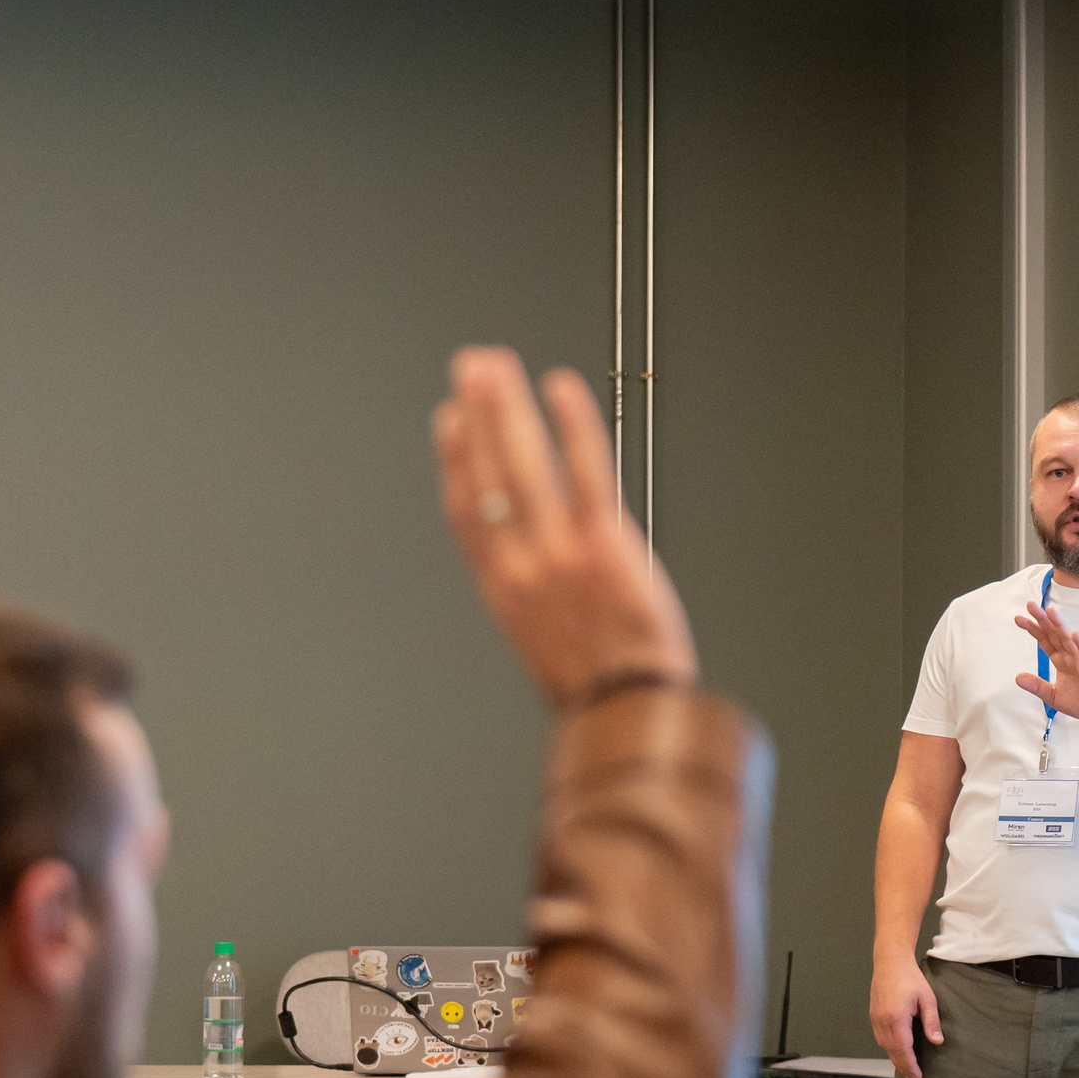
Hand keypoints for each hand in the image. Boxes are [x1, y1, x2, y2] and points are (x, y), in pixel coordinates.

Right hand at [435, 348, 698, 708]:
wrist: (628, 712)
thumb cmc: (596, 686)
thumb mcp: (541, 642)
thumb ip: (529, 594)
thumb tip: (530, 557)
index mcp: (504, 589)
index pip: (467, 511)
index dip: (455, 460)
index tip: (451, 422)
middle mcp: (522, 565)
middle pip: (488, 473)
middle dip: (478, 413)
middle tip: (471, 368)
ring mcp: (560, 552)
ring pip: (525, 464)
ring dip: (508, 407)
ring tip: (499, 365)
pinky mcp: (604, 543)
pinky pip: (585, 470)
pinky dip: (573, 425)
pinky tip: (564, 390)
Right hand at [870, 955, 942, 1077]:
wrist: (890, 962)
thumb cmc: (910, 978)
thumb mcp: (927, 998)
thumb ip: (931, 1021)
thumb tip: (937, 1042)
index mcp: (896, 1018)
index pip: (903, 1050)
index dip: (911, 1066)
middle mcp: (882, 1022)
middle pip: (893, 1052)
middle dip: (903, 1068)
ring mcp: (875, 1019)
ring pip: (885, 1047)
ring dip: (896, 1060)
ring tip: (907, 1070)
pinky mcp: (873, 1016)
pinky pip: (880, 1039)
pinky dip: (889, 1049)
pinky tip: (897, 1053)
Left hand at [1013, 601, 1078, 722]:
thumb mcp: (1054, 696)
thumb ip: (1037, 686)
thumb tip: (1017, 677)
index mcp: (1061, 661)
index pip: (1045, 641)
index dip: (1033, 629)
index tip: (1018, 618)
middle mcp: (1071, 657)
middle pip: (1054, 635)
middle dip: (1043, 620)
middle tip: (1030, 604)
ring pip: (1069, 640)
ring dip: (1060, 625)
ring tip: (1050, 611)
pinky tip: (1075, 634)